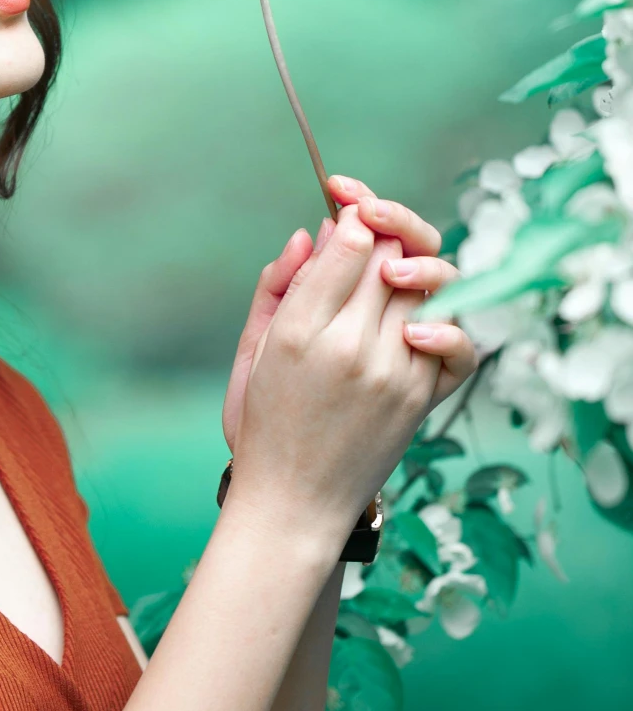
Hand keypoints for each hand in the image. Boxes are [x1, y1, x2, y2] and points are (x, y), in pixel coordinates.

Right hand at [224, 198, 477, 547]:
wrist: (294, 503)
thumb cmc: (263, 422)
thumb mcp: (252, 349)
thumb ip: (280, 284)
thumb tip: (319, 231)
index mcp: (300, 331)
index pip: (352, 243)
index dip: (356, 212)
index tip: (348, 207)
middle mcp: (352, 349)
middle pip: (393, 258)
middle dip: (386, 228)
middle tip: (372, 224)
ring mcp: (395, 374)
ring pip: (428, 289)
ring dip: (414, 266)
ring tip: (389, 269)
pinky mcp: (422, 399)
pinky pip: (458, 341)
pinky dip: (445, 317)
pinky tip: (417, 317)